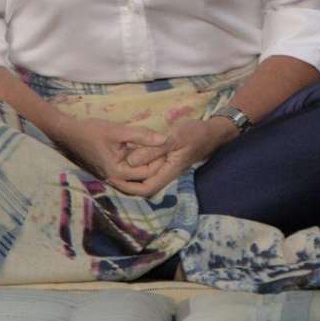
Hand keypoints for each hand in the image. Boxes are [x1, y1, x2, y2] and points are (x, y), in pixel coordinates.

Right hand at [54, 117, 169, 188]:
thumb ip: (142, 135)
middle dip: (157, 165)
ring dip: (150, 164)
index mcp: (117, 173)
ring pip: (138, 176)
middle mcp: (115, 179)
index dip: (160, 160)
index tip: (169, 144)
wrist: (70, 132)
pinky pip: (132, 170)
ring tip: (160, 149)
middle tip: (167, 148)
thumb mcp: (119, 131)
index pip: (148, 173)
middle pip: (144, 178)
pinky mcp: (113, 169)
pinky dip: (141, 163)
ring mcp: (114, 175)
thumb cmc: (92, 131)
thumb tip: (165, 139)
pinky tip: (149, 150)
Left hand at [115, 119, 230, 196]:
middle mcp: (166, 172)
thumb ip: (153, 149)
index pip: (145, 189)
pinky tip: (128, 154)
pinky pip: (149, 166)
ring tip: (113, 163)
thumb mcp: (174, 138)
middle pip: (142, 185)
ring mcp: (167, 166)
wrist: (213, 131)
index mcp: (168, 171)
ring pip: (145, 175)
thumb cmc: (195, 134)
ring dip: (130, 172)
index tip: (111, 177)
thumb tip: (130, 161)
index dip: (127, 187)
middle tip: (106, 171)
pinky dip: (138, 163)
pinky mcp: (167, 159)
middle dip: (125, 181)